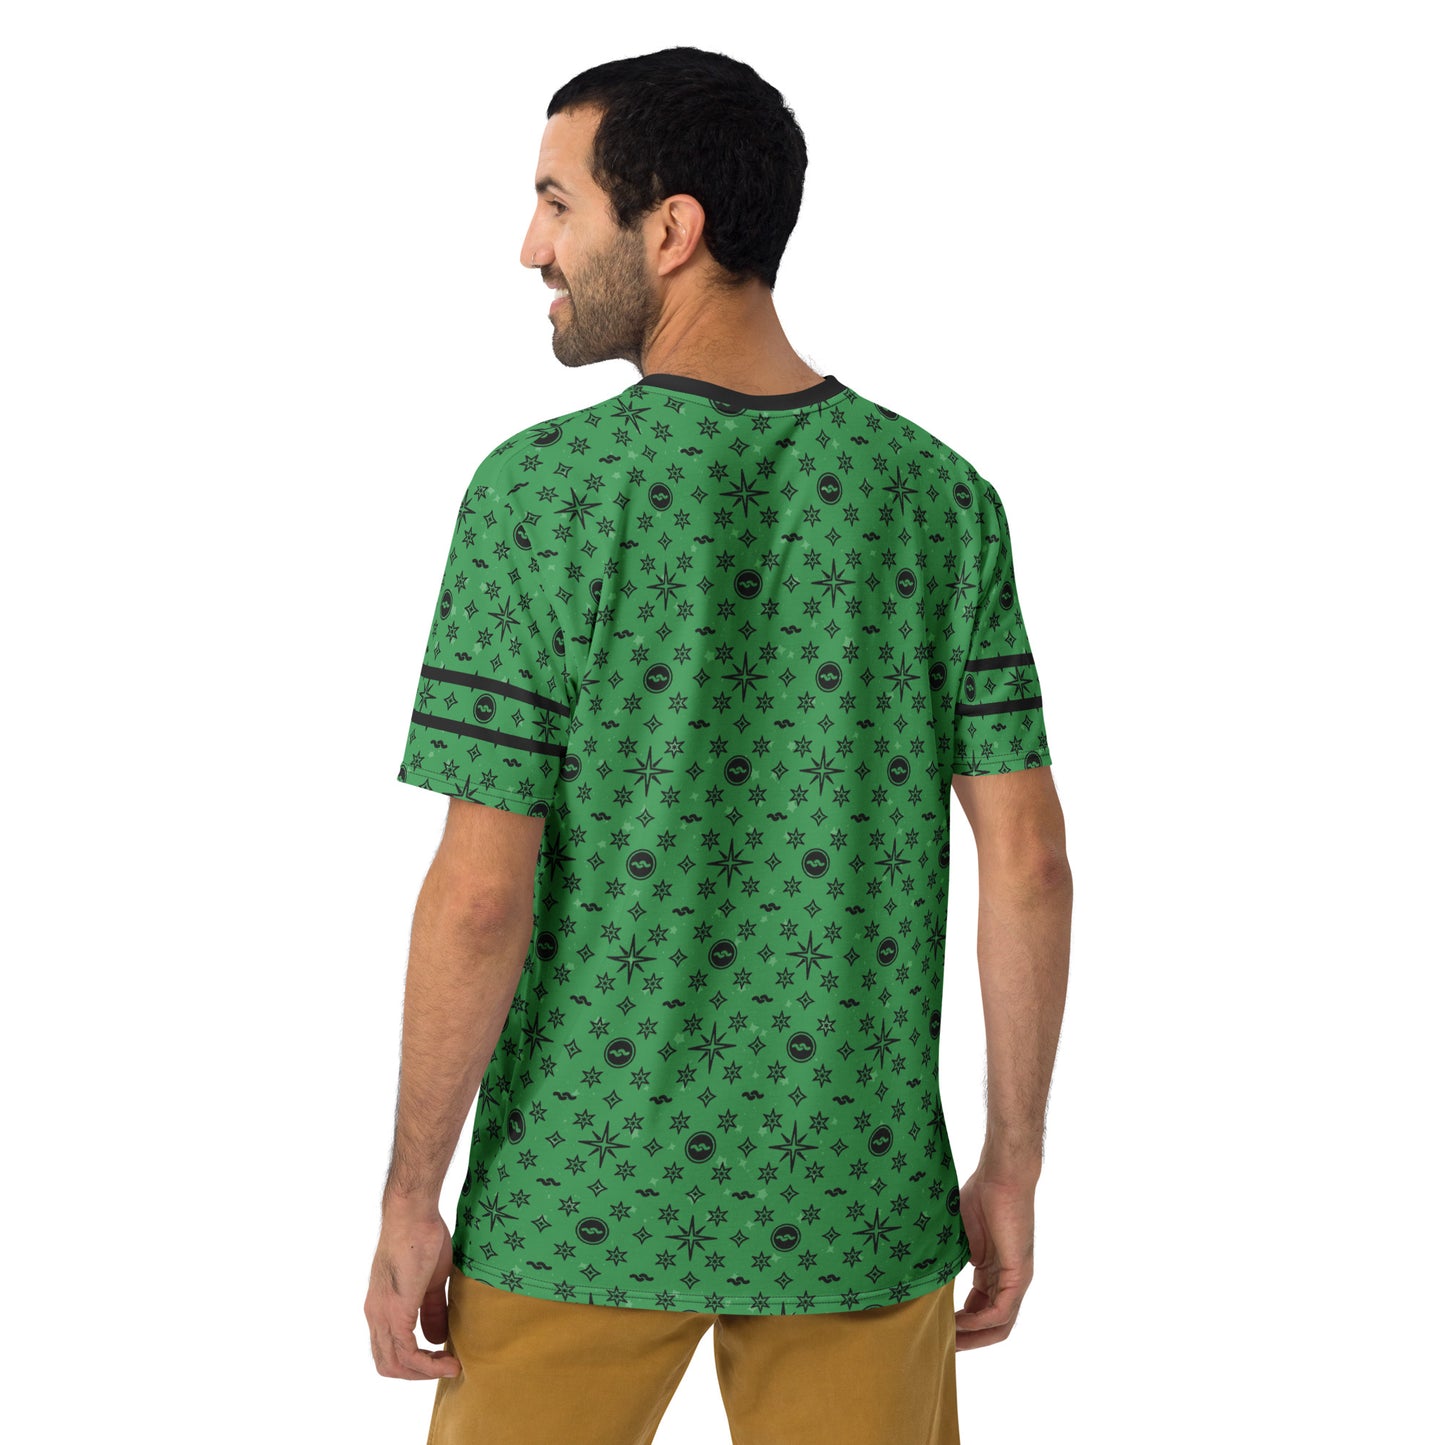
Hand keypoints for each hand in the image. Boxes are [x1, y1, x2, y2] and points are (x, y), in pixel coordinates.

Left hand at [365, 1208, 461, 1378]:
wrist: (413, 1214)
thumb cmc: (422, 1238)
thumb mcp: (431, 1281)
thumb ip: (432, 1310)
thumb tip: (437, 1339)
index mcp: (380, 1307)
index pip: (388, 1350)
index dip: (414, 1361)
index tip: (443, 1356)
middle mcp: (375, 1315)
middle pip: (387, 1364)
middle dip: (418, 1373)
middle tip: (447, 1364)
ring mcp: (382, 1314)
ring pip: (394, 1364)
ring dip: (424, 1373)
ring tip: (451, 1365)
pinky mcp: (395, 1311)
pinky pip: (406, 1353)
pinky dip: (428, 1364)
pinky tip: (448, 1359)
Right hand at [954, 1166, 1035, 1351]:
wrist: (1000, 1176)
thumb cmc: (981, 1195)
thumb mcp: (961, 1236)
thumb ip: (953, 1258)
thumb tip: (929, 1274)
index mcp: (994, 1271)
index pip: (981, 1309)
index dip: (961, 1323)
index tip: (938, 1328)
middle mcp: (1008, 1280)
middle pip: (992, 1324)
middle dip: (968, 1338)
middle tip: (943, 1345)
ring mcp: (1015, 1279)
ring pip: (999, 1324)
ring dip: (974, 1336)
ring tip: (949, 1341)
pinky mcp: (1018, 1274)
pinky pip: (1001, 1310)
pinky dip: (980, 1321)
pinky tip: (960, 1322)